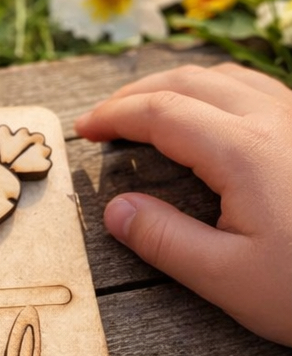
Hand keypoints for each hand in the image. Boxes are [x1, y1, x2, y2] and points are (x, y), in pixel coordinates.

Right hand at [75, 62, 291, 345]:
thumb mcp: (224, 278)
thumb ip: (163, 240)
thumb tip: (116, 210)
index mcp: (244, 152)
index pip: (162, 113)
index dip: (115, 117)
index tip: (83, 131)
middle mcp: (275, 121)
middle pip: (192, 81)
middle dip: (137, 94)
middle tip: (103, 120)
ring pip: (228, 78)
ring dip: (177, 87)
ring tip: (145, 114)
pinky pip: (258, 90)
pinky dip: (214, 93)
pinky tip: (205, 119)